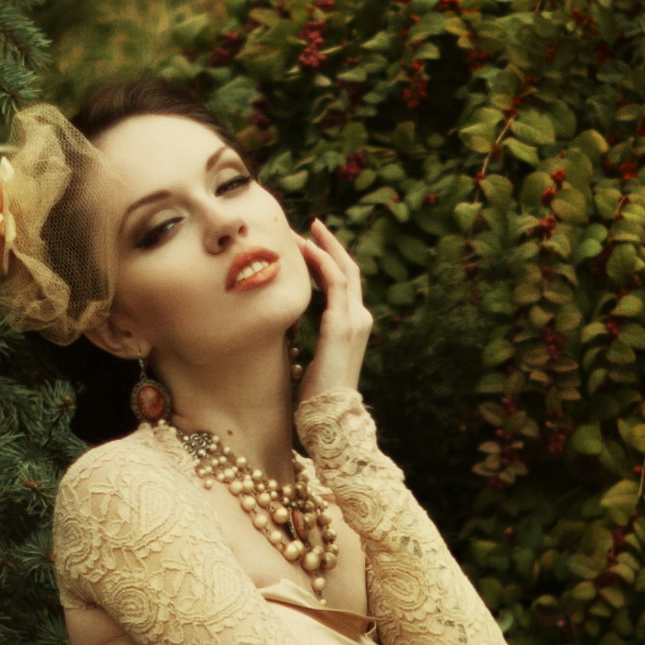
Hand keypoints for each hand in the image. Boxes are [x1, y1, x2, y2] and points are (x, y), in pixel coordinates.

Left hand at [294, 214, 374, 457]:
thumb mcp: (313, 357)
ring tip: (302, 233)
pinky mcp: (341, 326)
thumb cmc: (317, 395)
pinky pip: (334, 283)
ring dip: (321, 248)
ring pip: (342, 270)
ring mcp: (354, 321)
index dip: (329, 260)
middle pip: (349, 269)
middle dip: (329, 245)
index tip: (309, 244)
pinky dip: (320, 263)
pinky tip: (304, 252)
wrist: (330, 418)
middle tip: (310, 225)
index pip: (345, 283)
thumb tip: (285, 323)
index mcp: (353, 326)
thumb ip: (309, 336)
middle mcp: (360, 319)